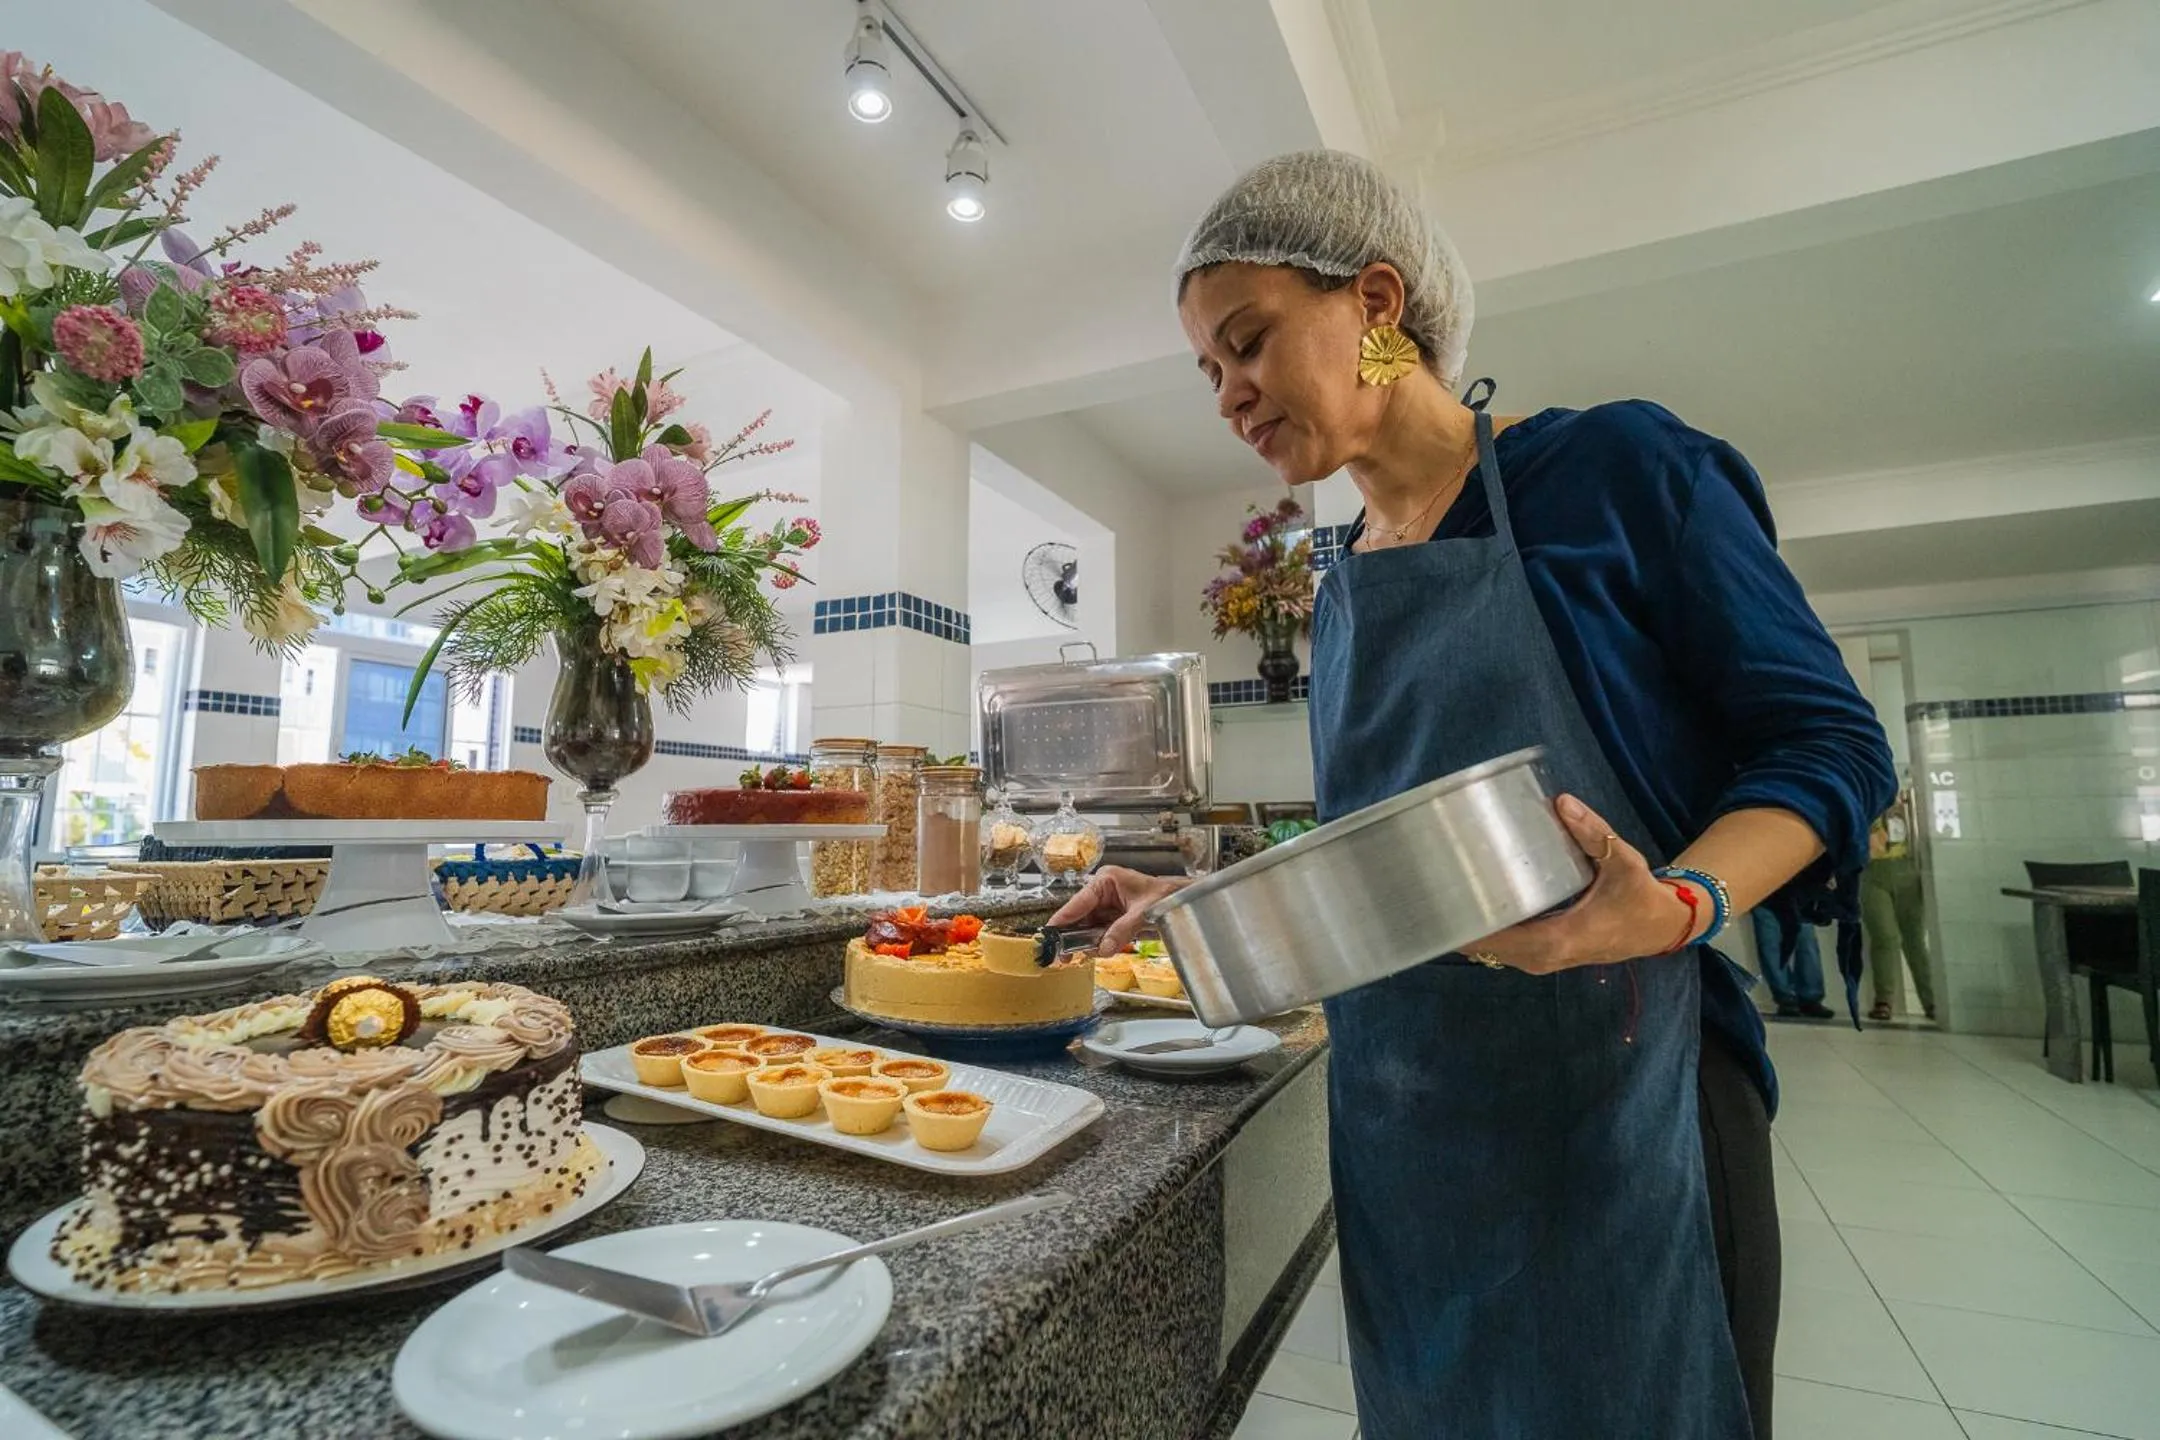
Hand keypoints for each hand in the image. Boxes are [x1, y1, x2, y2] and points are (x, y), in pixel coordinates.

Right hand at [1047, 866, 1191, 955]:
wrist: (1185, 902)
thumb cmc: (1167, 896)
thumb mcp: (1144, 913)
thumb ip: (1122, 930)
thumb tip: (1104, 948)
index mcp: (1106, 881)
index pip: (1078, 901)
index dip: (1062, 919)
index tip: (1049, 933)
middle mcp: (1103, 892)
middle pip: (1080, 916)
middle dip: (1072, 936)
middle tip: (1062, 956)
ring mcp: (1108, 907)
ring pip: (1088, 927)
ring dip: (1084, 943)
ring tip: (1075, 957)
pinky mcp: (1114, 919)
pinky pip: (1100, 933)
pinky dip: (1097, 944)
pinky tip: (1093, 952)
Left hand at [1461, 795, 1696, 973]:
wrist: (1661, 926)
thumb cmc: (1640, 897)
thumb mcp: (1622, 861)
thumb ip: (1593, 833)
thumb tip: (1561, 802)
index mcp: (1560, 939)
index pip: (1501, 940)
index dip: (1468, 927)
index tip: (1441, 906)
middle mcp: (1545, 956)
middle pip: (1489, 947)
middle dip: (1460, 924)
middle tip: (1430, 891)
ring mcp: (1543, 959)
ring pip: (1495, 950)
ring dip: (1470, 930)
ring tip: (1440, 897)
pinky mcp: (1545, 954)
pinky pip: (1507, 947)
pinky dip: (1487, 932)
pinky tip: (1468, 907)